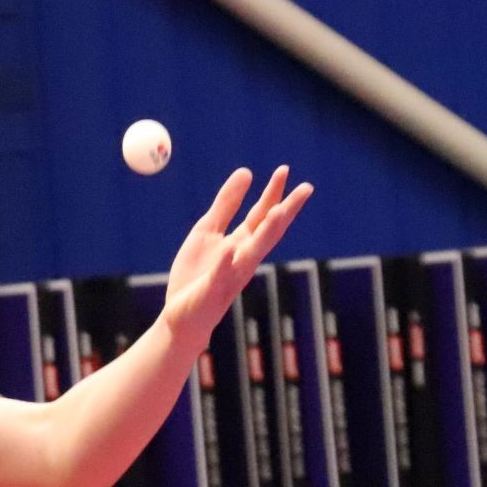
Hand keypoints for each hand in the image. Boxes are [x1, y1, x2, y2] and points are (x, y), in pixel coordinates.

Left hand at [161, 166, 312, 338]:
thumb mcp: (207, 231)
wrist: (180, 316)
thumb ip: (225, 205)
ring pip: (253, 252)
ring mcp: (230, 275)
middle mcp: (243, 258)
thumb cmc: (196, 275)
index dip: (273, 193)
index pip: (262, 215)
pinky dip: (226, 263)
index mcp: (241, 243)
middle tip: (306, 188)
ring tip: (277, 211)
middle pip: (269, 231)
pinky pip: (220, 275)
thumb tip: (247, 171)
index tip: (284, 170)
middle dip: (286, 210)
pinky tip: (230, 250)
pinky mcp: (212, 290)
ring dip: (266, 232)